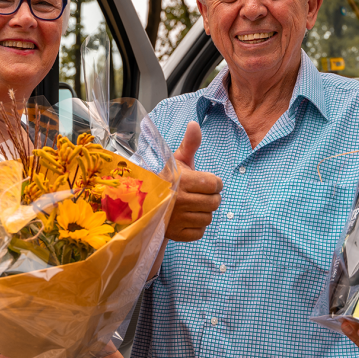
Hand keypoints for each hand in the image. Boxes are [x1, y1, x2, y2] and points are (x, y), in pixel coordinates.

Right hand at [167, 121, 222, 241]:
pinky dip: (196, 226)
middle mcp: (179, 200)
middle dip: (211, 197)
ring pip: (208, 218)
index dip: (214, 183)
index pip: (214, 184)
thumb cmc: (166, 179)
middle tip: (200, 194)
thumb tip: (194, 123)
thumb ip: (190, 144)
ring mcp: (177, 219)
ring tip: (192, 206)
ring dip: (203, 212)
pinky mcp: (175, 234)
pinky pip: (199, 232)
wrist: (143, 203)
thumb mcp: (176, 160)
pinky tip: (187, 218)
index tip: (206, 182)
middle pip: (215, 202)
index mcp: (181, 180)